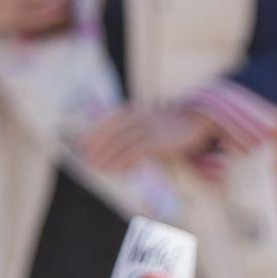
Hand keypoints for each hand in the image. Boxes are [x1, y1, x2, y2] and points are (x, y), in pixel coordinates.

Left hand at [77, 104, 219, 172]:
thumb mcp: (148, 120)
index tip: (82, 145)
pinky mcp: (159, 140)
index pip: (108, 121)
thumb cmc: (169, 125)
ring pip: (122, 142)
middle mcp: (139, 116)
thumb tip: (113, 146)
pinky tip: (118, 168)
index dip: (94, 133)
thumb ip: (132, 128)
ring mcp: (149, 127)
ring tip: (99, 167)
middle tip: (88, 160)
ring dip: (108, 156)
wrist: (195, 120)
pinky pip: (137, 151)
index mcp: (134, 110)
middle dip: (98, 147)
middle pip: (113, 132)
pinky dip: (125, 160)